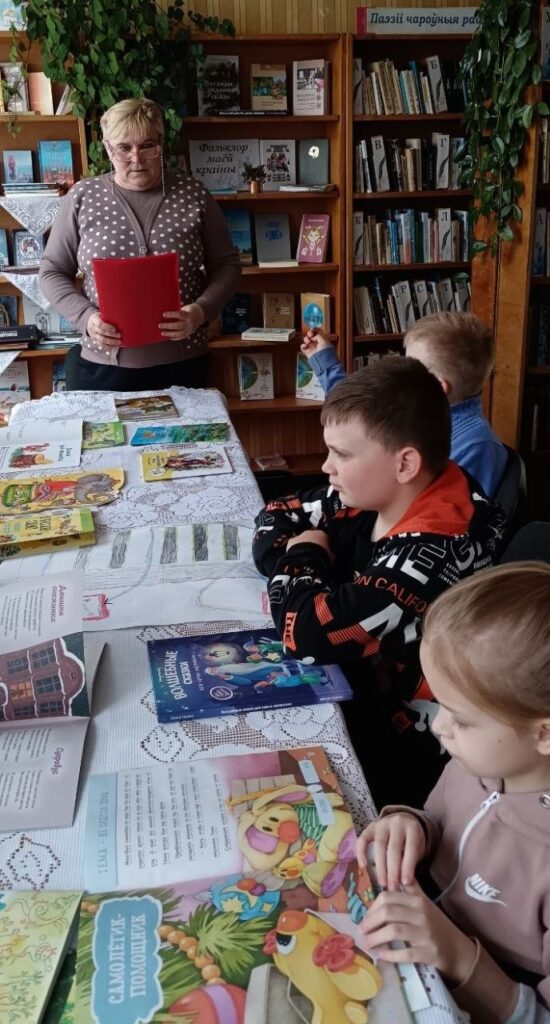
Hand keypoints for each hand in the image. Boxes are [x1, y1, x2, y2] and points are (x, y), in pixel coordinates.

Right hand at [86, 311, 120, 349]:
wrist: (90, 323)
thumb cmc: (99, 318)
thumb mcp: (102, 314)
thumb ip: (108, 317)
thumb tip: (120, 318)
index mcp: (94, 320)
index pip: (100, 324)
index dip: (107, 327)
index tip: (115, 329)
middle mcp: (93, 329)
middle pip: (102, 333)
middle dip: (112, 335)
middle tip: (120, 335)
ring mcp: (94, 336)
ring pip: (102, 340)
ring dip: (112, 342)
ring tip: (119, 342)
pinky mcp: (96, 341)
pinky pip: (102, 345)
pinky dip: (109, 346)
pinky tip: (116, 345)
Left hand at [159, 302, 204, 339]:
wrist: (200, 315)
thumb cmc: (189, 310)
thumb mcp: (185, 308)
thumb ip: (178, 311)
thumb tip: (166, 314)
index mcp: (189, 315)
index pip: (180, 314)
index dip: (172, 314)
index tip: (164, 314)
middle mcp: (190, 323)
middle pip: (179, 325)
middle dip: (168, 326)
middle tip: (160, 325)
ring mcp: (190, 329)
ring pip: (179, 333)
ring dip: (170, 333)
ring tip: (162, 332)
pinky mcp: (189, 333)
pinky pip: (181, 337)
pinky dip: (174, 338)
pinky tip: (168, 337)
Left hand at [286, 529, 332, 557]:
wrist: (308, 560)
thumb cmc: (323, 557)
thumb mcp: (332, 557)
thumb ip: (332, 553)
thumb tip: (332, 554)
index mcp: (323, 534)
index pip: (325, 537)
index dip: (325, 545)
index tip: (325, 552)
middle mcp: (311, 532)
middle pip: (313, 537)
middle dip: (314, 545)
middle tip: (314, 555)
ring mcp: (300, 536)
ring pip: (303, 540)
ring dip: (304, 546)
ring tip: (305, 557)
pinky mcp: (291, 541)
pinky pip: (293, 545)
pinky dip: (294, 549)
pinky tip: (296, 556)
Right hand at [300, 329, 332, 357]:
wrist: (323, 361)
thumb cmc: (326, 351)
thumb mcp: (324, 341)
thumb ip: (318, 336)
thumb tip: (313, 337)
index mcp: (322, 339)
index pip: (318, 332)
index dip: (314, 329)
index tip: (312, 329)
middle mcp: (317, 343)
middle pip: (311, 335)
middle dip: (310, 333)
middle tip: (310, 335)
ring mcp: (312, 347)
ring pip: (306, 340)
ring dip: (306, 339)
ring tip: (309, 342)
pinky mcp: (307, 352)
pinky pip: (303, 347)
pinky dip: (303, 345)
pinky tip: (305, 346)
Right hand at [357, 813, 425, 889]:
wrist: (404, 821)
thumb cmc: (412, 840)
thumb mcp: (418, 848)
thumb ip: (412, 862)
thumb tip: (404, 884)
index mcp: (412, 828)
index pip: (411, 848)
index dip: (408, 866)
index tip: (406, 883)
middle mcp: (397, 823)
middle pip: (394, 848)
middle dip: (393, 870)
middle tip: (393, 887)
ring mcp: (383, 824)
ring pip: (379, 845)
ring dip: (381, 866)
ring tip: (383, 883)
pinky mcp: (370, 827)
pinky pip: (363, 839)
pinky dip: (361, 852)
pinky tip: (363, 866)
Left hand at [360, 882, 476, 984]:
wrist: (458, 949)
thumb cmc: (436, 924)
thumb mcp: (425, 903)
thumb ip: (411, 888)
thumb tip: (395, 871)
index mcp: (417, 900)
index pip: (388, 897)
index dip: (372, 907)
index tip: (365, 917)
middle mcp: (421, 914)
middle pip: (388, 912)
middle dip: (370, 921)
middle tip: (361, 930)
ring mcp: (425, 934)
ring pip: (393, 931)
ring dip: (376, 938)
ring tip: (367, 943)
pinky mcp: (427, 952)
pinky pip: (404, 953)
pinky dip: (389, 954)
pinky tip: (380, 955)